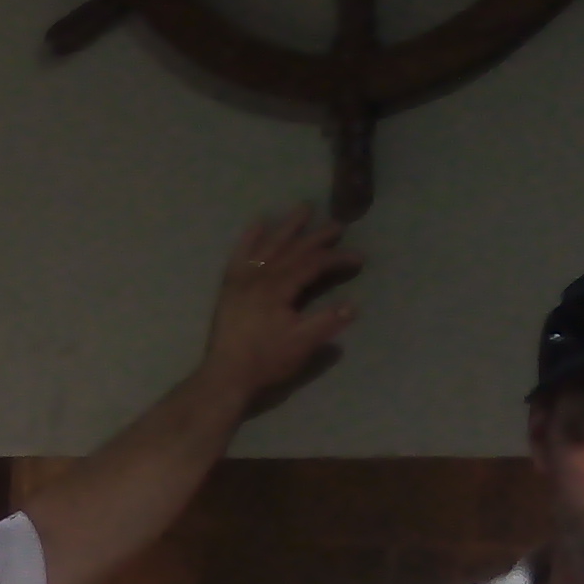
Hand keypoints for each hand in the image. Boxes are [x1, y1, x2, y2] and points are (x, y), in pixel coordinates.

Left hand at [199, 207, 362, 416]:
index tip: (358, 257)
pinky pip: (239, 256)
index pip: (312, 264)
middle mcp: (258, 277)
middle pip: (291, 249)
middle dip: (317, 236)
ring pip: (267, 246)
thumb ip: (328, 322)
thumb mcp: (302, 344)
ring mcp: (241, 280)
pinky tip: (257, 224)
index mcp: (277, 289)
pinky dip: (249, 238)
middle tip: (338, 224)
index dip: (337, 258)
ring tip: (303, 208)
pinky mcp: (229, 288)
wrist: (225, 375)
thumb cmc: (265, 360)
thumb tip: (353, 305)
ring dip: (286, 227)